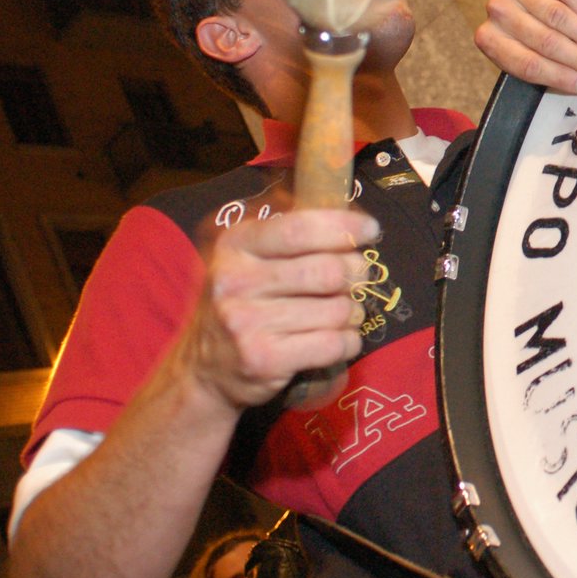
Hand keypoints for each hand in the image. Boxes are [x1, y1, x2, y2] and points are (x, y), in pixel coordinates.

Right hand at [183, 208, 376, 410]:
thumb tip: (344, 207)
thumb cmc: (244, 304)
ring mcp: (247, 322)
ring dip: (352, 312)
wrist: (205, 370)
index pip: (299, 229)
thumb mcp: (248, 257)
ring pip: (337, 310)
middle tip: (355, 279)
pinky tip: (337, 339)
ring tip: (340, 314)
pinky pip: (334, 344)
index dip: (343, 227)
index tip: (370, 230)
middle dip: (355, 274)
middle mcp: (236, 281)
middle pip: (328, 271)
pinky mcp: (264, 359)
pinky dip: (348, 342)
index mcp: (236, 245)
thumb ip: (289, 231)